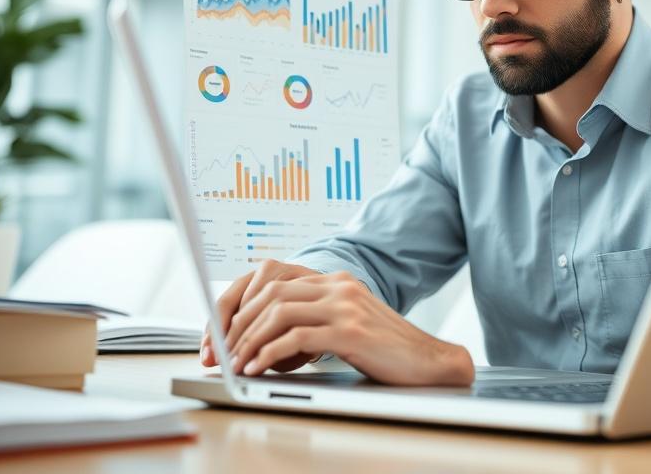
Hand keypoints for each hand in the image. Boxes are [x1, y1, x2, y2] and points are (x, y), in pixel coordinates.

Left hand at [209, 263, 473, 386]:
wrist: (429, 361)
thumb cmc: (386, 351)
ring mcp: (346, 306)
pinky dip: (269, 354)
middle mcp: (339, 286)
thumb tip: (265, 341)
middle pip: (270, 294)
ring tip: (236, 363)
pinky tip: (259, 368)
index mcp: (336, 281)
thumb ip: (315, 321)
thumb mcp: (346, 325)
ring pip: (278, 313)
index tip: (224, 334)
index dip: (242, 308)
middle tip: (221, 352)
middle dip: (237, 325)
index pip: (274, 282)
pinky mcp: (350, 331)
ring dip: (249, 340)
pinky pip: (296, 338)